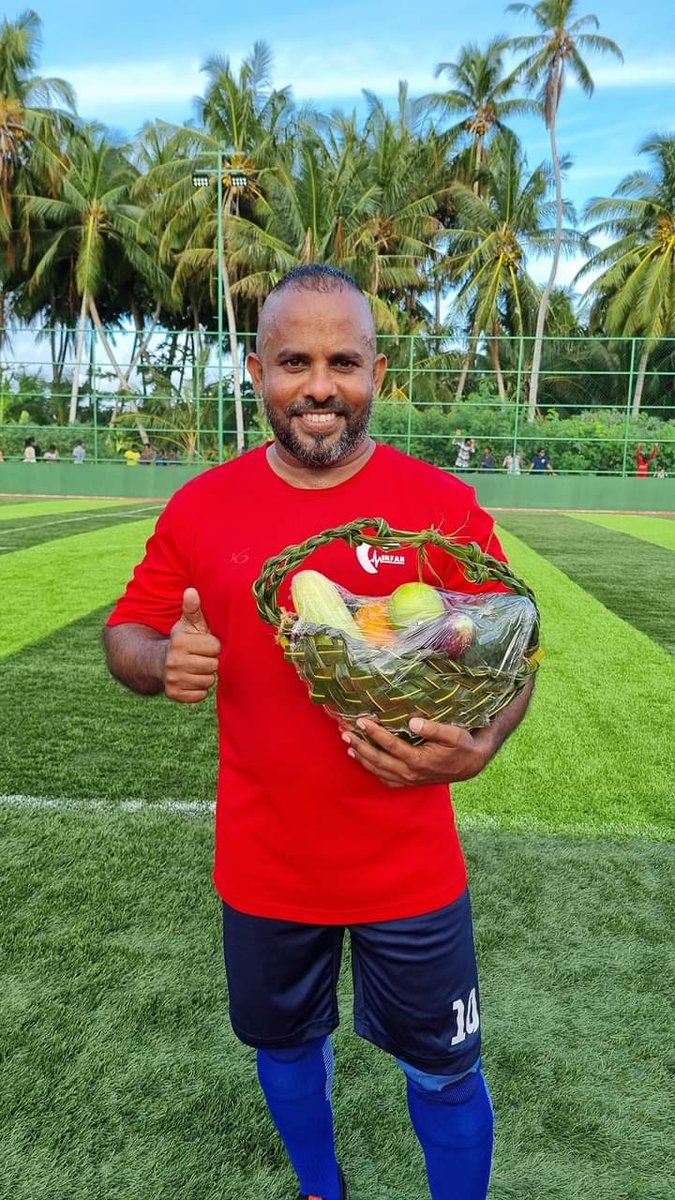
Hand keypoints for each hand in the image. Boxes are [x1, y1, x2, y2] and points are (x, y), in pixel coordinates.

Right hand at [164, 587, 220, 702]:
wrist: (158, 662)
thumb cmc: (181, 641)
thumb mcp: (186, 624)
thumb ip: (192, 608)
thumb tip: (191, 590)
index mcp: (179, 642)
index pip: (215, 647)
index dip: (213, 646)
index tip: (204, 644)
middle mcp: (174, 662)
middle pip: (213, 666)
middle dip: (210, 661)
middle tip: (200, 658)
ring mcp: (173, 680)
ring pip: (208, 682)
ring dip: (206, 676)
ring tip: (196, 668)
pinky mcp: (174, 695)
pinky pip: (201, 695)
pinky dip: (199, 690)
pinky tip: (192, 680)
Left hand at [341, 716, 494, 787]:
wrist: (470, 765)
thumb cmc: (462, 745)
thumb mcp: (453, 734)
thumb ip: (433, 728)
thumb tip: (412, 722)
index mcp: (418, 760)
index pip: (390, 745)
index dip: (374, 733)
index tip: (361, 721)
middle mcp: (410, 773)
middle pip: (377, 760)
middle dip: (360, 746)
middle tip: (345, 733)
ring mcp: (408, 780)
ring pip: (378, 771)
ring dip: (362, 758)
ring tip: (348, 745)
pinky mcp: (409, 782)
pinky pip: (385, 779)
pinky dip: (372, 771)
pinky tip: (364, 761)